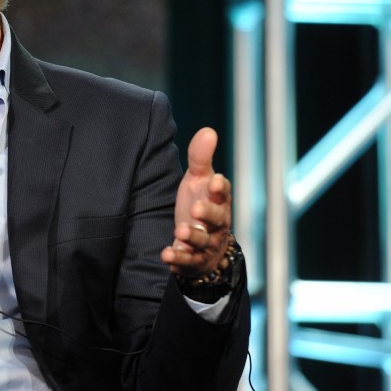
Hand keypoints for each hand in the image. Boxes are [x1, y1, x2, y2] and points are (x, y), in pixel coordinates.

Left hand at [160, 127, 231, 278]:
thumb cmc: (200, 203)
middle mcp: (216, 222)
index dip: (219, 188)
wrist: (202, 243)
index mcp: (218, 200)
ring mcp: (206, 243)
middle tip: (196, 209)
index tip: (213, 181)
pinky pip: (187, 260)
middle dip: (208, 214)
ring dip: (193, 236)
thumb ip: (200, 158)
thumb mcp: (198, 180)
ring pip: (203, 241)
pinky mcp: (193, 259)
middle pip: (217, 219)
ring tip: (181, 231)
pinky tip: (167, 254)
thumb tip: (208, 130)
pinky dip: (178, 258)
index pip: (223, 193)